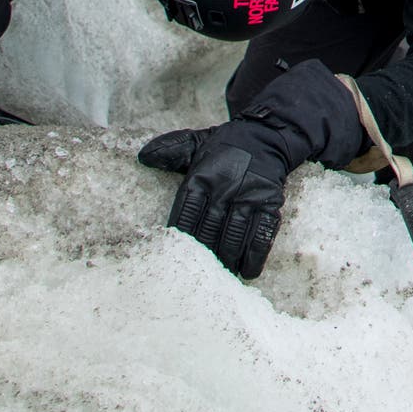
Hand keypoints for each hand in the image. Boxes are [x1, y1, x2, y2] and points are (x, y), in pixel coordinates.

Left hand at [169, 129, 288, 277]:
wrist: (265, 134)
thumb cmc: (224, 145)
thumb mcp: (195, 142)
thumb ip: (170, 151)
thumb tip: (142, 158)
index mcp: (203, 176)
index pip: (186, 211)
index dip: (180, 233)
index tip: (174, 252)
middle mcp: (225, 188)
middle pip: (209, 229)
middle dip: (202, 253)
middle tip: (196, 273)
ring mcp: (249, 197)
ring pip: (233, 235)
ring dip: (226, 259)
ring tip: (219, 276)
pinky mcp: (270, 203)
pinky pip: (262, 233)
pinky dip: (254, 255)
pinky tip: (247, 271)